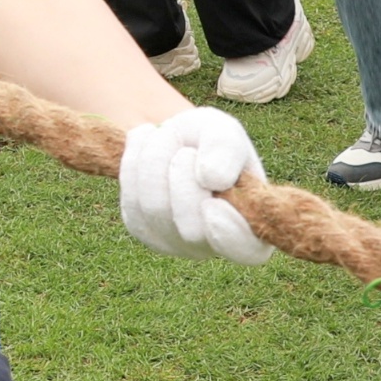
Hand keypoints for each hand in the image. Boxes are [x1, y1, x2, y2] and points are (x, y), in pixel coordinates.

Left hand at [117, 109, 273, 263]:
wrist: (172, 138)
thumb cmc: (208, 140)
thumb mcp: (225, 130)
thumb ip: (226, 148)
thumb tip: (211, 178)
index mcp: (250, 223)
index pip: (247, 250)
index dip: (230, 235)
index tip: (213, 204)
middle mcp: (214, 243)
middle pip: (190, 227)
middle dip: (183, 173)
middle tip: (186, 147)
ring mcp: (175, 242)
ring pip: (154, 208)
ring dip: (155, 160)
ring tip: (166, 139)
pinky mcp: (142, 229)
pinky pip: (130, 198)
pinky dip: (134, 163)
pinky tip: (147, 149)